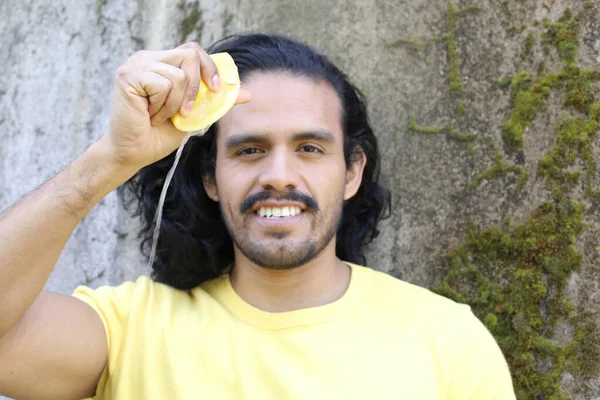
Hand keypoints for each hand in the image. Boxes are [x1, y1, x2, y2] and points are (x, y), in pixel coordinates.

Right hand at [102, 42, 249, 170]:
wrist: (134, 153)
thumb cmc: (160, 134)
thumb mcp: (196, 113)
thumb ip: (216, 100)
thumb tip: (247, 93)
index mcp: (162, 62)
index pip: (193, 50)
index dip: (209, 67)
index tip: (215, 90)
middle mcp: (148, 58)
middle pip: (190, 55)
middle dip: (194, 88)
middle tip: (183, 112)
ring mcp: (136, 64)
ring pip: (179, 75)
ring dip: (175, 104)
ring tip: (158, 116)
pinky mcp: (128, 75)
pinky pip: (163, 85)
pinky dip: (163, 107)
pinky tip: (148, 115)